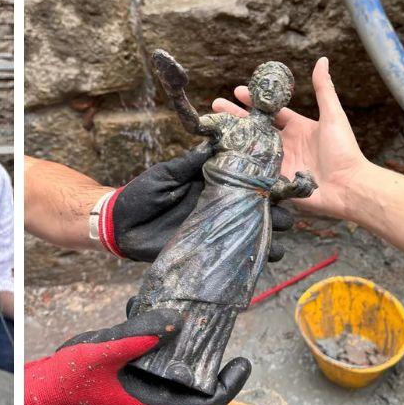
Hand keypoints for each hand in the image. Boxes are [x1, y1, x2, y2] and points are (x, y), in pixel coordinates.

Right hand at [23, 308, 250, 404]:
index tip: (241, 363)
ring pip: (173, 367)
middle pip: (193, 383)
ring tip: (186, 313)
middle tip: (217, 329)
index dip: (227, 387)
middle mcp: (151, 397)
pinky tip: (147, 308)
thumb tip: (176, 321)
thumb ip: (139, 337)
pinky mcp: (128, 373)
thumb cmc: (72, 379)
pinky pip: (151, 355)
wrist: (45, 387)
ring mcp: (140, 385)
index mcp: (152, 404)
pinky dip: (154, 335)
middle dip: (207, 358)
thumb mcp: (106, 352)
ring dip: (180, 342)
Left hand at [109, 140, 293, 261]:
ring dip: (271, 238)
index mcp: (214, 185)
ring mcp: (217, 230)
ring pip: (256, 234)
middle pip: (261, 210)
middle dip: (279, 214)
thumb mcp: (165, 175)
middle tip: (283, 218)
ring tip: (277, 242)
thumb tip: (216, 145)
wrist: (119, 225)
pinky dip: (255, 258)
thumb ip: (190, 164)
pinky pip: (237, 255)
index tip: (282, 186)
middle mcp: (221, 207)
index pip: (250, 183)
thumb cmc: (140, 195)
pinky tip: (265, 259)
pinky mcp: (208, 250)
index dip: (268, 185)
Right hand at [213, 56, 370, 220]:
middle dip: (236, 115)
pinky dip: (238, 160)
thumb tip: (322, 60)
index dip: (255, 100)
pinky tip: (220, 152)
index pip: (272, 111)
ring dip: (232, 135)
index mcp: (298, 127)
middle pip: (256, 126)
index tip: (237, 90)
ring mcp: (278, 161)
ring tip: (213, 125)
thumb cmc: (343, 150)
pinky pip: (252, 167)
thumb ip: (323, 89)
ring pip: (250, 145)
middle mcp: (285, 143)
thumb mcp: (333, 116)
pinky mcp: (273, 178)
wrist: (347, 186)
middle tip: (217, 104)